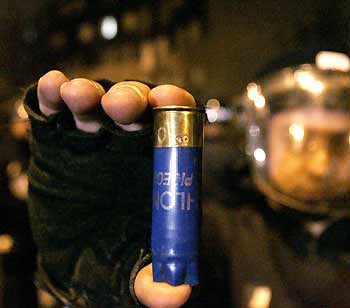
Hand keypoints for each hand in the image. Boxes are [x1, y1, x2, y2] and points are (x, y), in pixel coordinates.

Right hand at [37, 70, 194, 307]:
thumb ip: (154, 280)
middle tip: (116, 105)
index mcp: (152, 159)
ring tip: (73, 94)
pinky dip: (48, 96)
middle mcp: (123, 139)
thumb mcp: (132, 269)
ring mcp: (87, 134)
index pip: (170, 119)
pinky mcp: (53, 136)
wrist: (71, 253)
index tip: (165, 102)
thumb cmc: (111, 252)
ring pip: (90, 101)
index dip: (171, 105)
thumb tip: (177, 295)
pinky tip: (50, 87)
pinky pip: (51, 110)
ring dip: (84, 93)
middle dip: (125, 98)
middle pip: (131, 104)